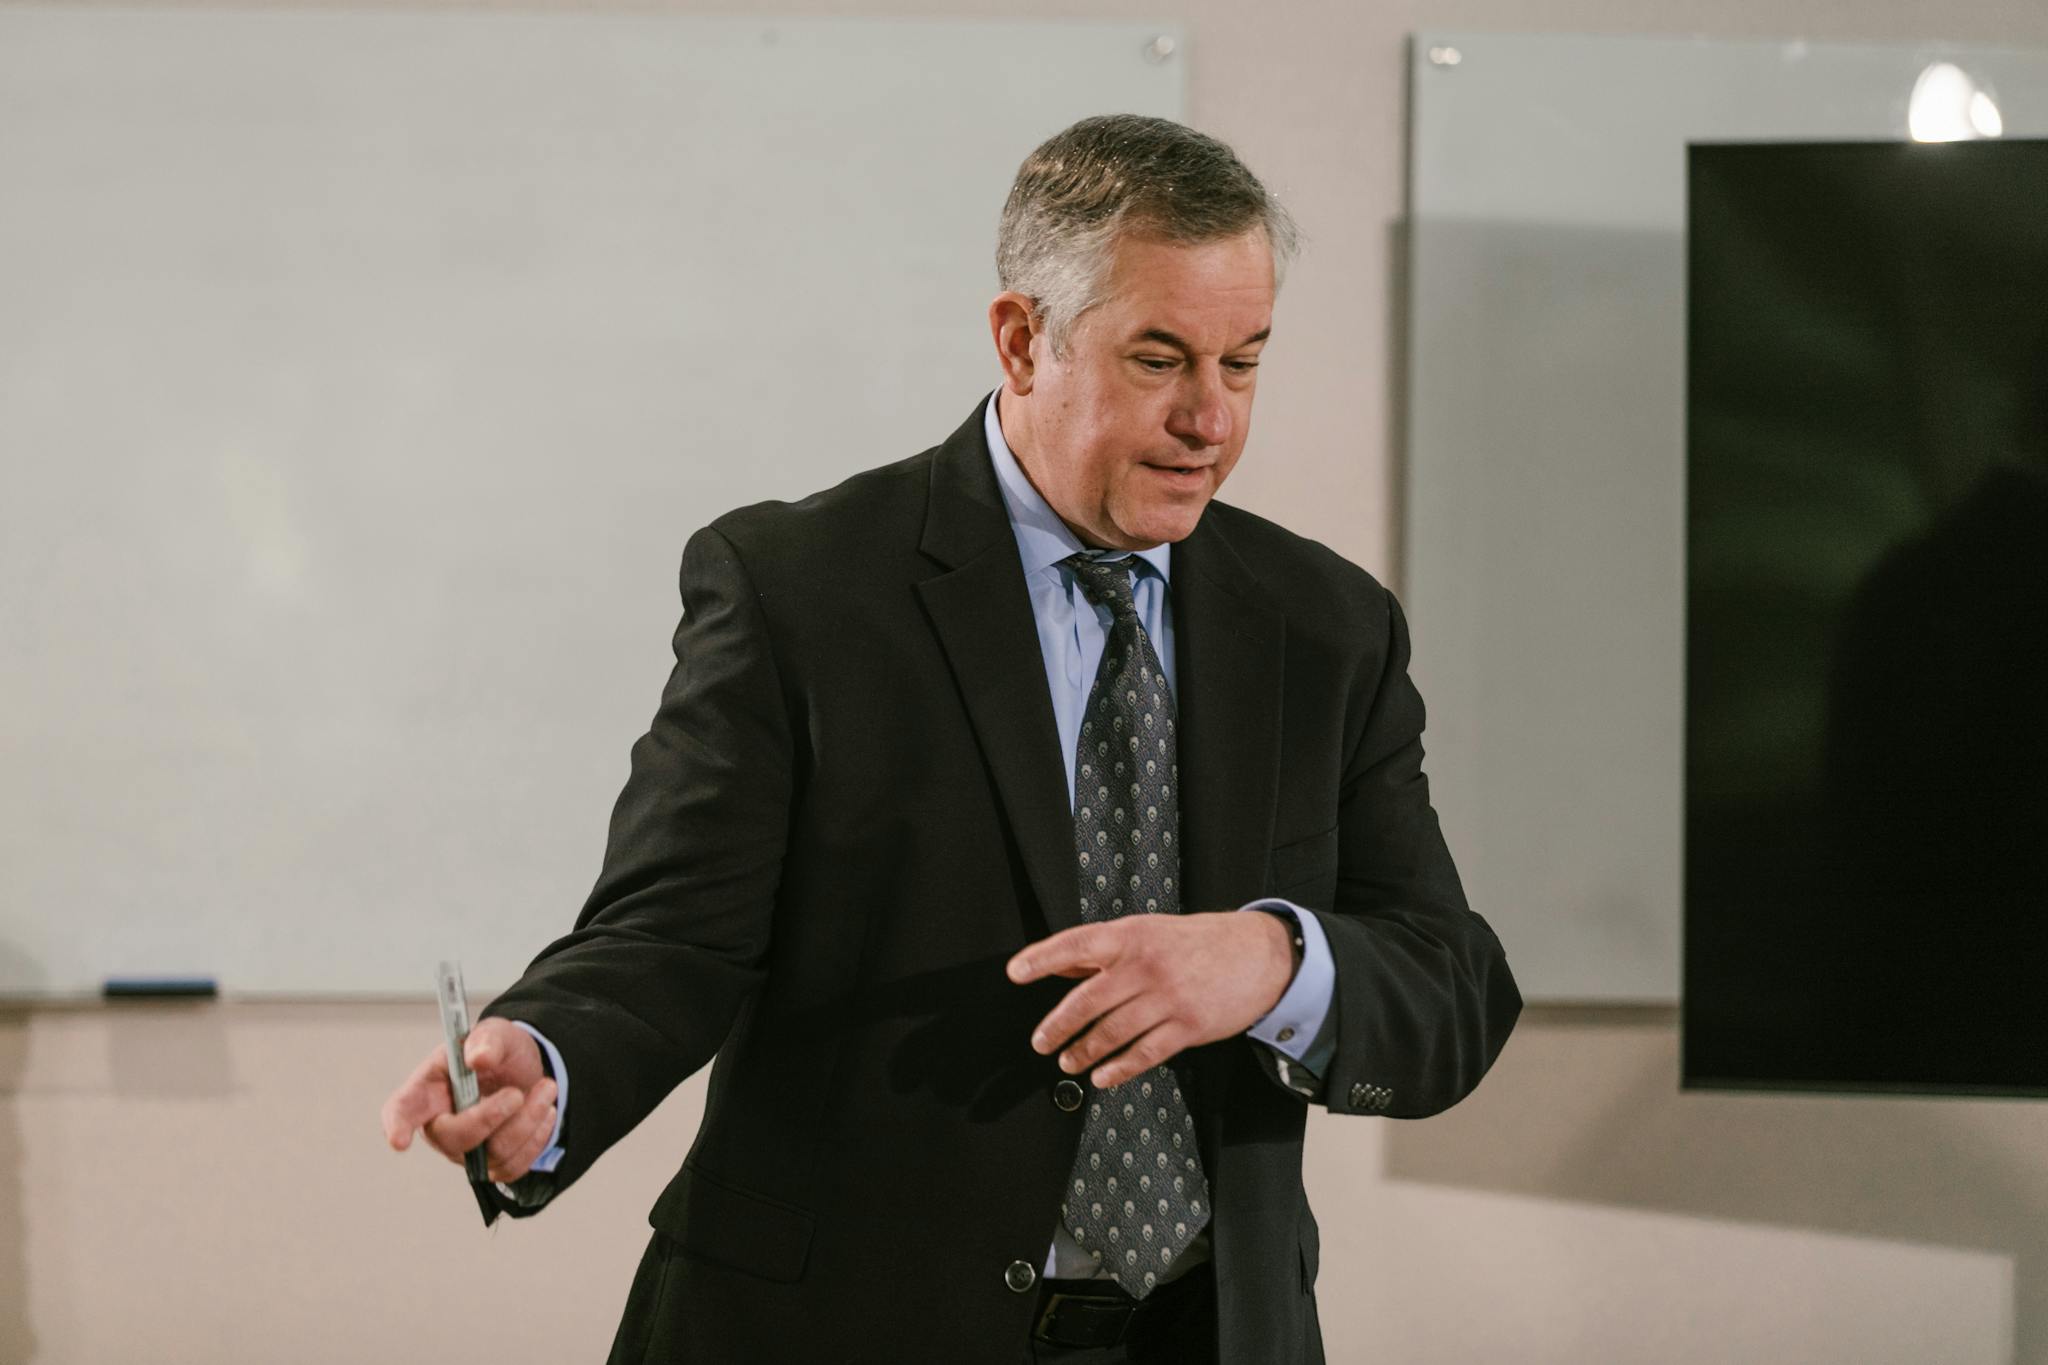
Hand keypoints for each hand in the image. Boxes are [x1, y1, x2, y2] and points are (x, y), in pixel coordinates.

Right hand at [380, 1017, 557, 1183]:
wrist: (525, 1070)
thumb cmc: (497, 1053)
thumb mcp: (496, 1033)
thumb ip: (486, 1040)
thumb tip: (478, 1058)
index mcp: (428, 1090)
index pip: (401, 1110)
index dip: (397, 1126)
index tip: (399, 1140)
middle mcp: (441, 1126)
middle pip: (454, 1138)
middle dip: (489, 1117)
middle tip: (516, 1093)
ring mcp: (466, 1151)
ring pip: (492, 1154)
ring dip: (527, 1121)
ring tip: (547, 1087)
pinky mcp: (493, 1165)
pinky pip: (514, 1166)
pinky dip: (537, 1137)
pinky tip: (545, 1110)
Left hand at [1006, 910, 1294, 1088]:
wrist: (1260, 955)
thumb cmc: (1198, 942)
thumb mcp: (1149, 932)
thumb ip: (1104, 950)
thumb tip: (1059, 964)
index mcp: (1132, 936)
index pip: (1076, 945)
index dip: (1042, 958)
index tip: (1016, 973)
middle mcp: (1146, 966)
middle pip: (1088, 1001)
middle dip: (1058, 1026)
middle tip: (1040, 1041)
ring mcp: (1168, 998)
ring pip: (1112, 1032)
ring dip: (1084, 1052)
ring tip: (1068, 1062)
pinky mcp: (1188, 1027)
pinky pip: (1144, 1054)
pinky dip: (1118, 1069)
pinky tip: (1102, 1077)